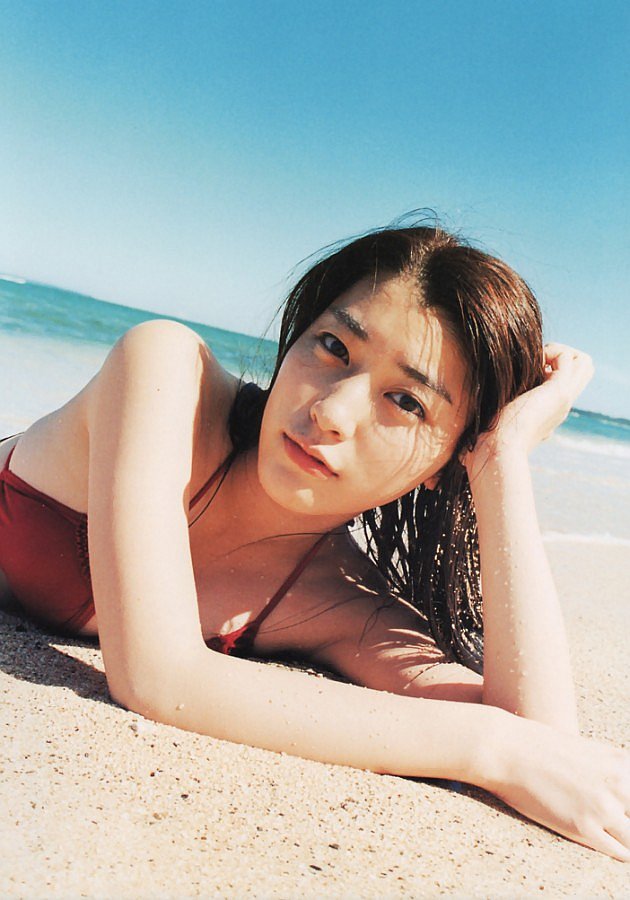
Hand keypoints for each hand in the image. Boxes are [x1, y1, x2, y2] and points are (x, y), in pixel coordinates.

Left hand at [464, 343, 593, 477]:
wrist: (496, 453)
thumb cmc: (487, 442)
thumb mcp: (494, 420)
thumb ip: (494, 409)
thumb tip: (469, 403)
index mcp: (548, 411)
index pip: (566, 381)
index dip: (551, 366)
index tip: (527, 370)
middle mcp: (560, 405)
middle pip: (582, 368)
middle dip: (560, 354)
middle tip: (536, 360)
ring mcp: (563, 399)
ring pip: (583, 361)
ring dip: (559, 350)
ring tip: (536, 360)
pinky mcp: (559, 393)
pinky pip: (568, 357)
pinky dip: (551, 351)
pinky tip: (531, 363)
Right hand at [485, 716, 629, 860]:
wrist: (507, 748)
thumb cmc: (539, 744)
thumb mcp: (586, 750)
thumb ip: (611, 769)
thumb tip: (620, 788)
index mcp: (620, 762)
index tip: (624, 808)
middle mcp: (619, 785)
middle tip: (617, 820)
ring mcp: (603, 808)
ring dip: (627, 837)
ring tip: (613, 833)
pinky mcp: (584, 828)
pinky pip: (620, 852)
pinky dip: (621, 851)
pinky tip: (610, 845)